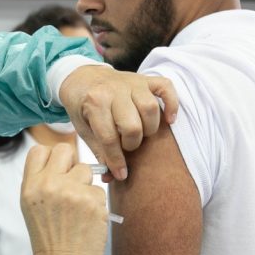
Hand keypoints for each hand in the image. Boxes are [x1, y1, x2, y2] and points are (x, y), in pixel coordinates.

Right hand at [20, 143, 108, 254]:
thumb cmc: (49, 237)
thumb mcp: (32, 206)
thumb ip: (41, 180)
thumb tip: (62, 160)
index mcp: (30, 186)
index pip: (40, 150)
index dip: (51, 158)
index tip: (57, 171)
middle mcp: (49, 185)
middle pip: (66, 150)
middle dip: (72, 164)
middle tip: (71, 184)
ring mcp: (72, 192)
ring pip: (86, 169)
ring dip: (85, 185)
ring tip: (78, 208)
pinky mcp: (92, 201)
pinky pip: (99, 190)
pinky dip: (96, 203)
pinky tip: (87, 219)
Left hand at [59, 65, 178, 180]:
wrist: (82, 78)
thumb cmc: (84, 107)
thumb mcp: (84, 129)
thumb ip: (100, 151)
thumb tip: (112, 176)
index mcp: (95, 102)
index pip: (109, 138)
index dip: (116, 160)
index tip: (121, 173)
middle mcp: (114, 90)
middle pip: (133, 126)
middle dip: (131, 144)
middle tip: (126, 146)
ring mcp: (132, 82)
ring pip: (151, 109)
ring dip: (148, 129)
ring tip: (140, 134)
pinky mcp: (146, 79)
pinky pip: (167, 88)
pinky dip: (172, 105)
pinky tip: (169, 120)